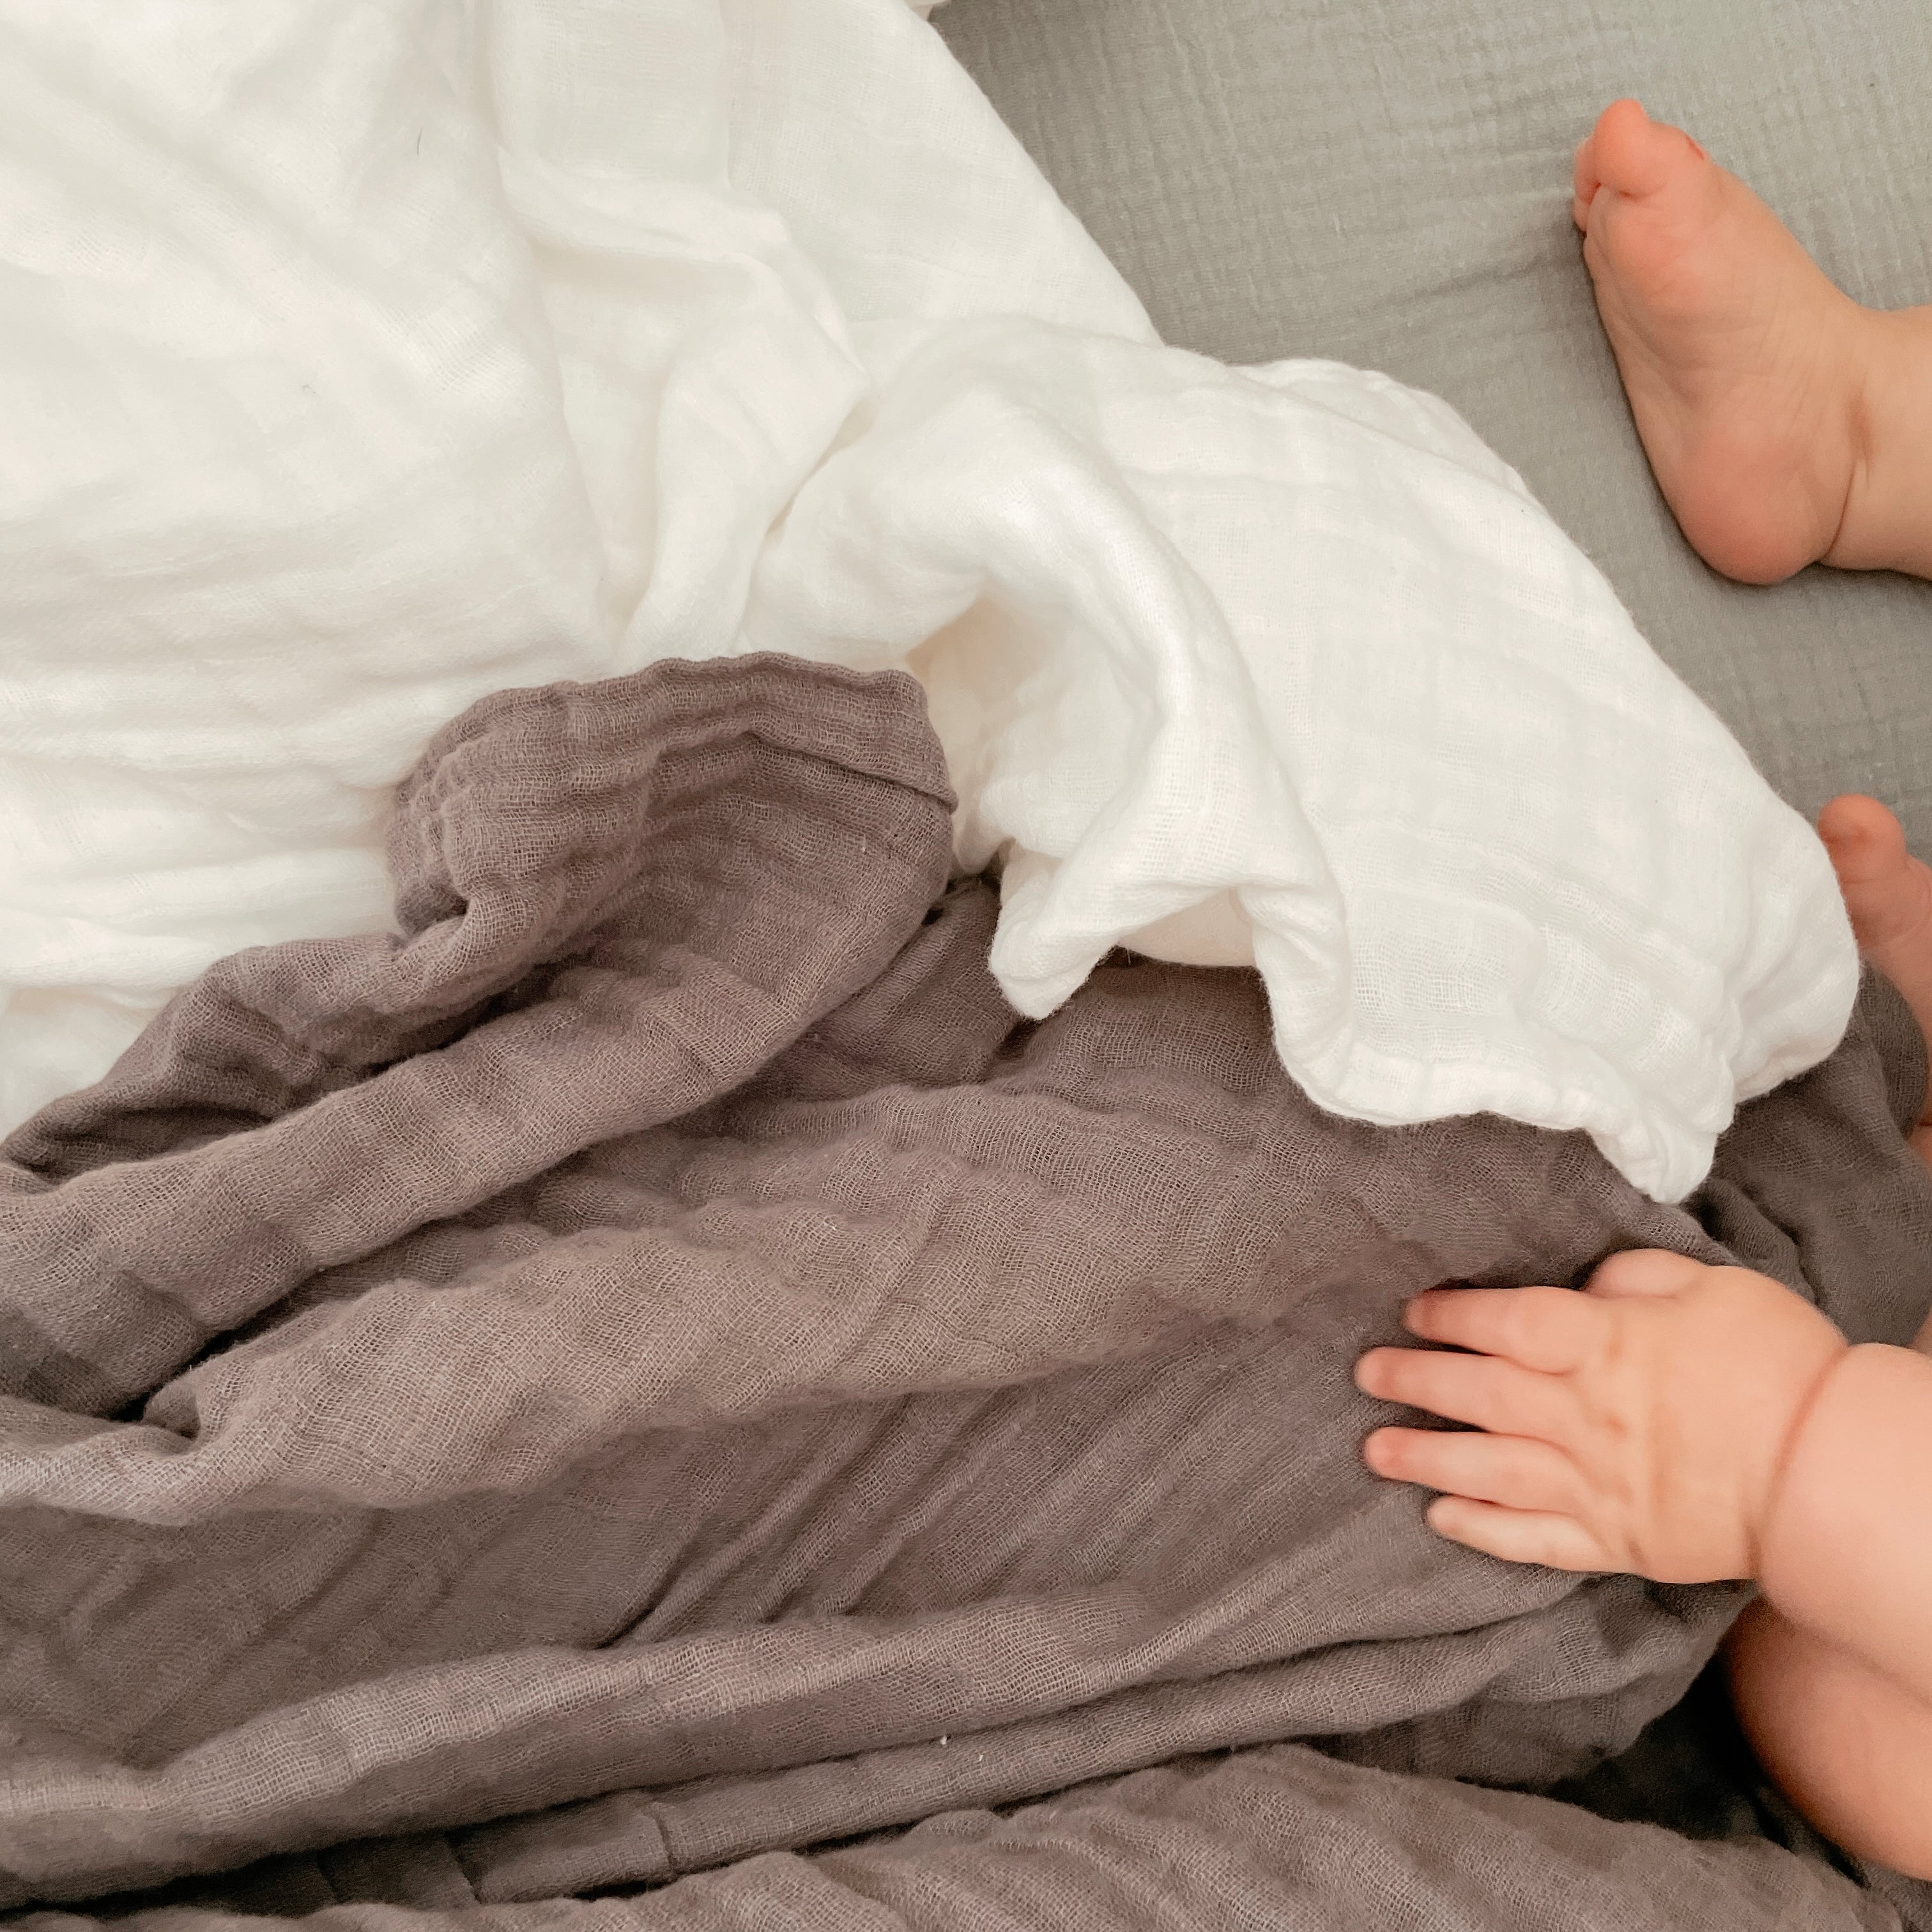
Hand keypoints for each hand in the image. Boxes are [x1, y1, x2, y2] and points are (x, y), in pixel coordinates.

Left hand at [1354, 1251, 1847, 1582]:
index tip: (1414, 1310)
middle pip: (1478, 1392)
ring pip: (1486, 1468)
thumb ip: (1635, 1277)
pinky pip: (1531, 1539)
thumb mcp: (1709, 1286)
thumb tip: (1586, 1282)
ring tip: (1374, 1448)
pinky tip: (1440, 1517)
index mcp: (1604, 1344)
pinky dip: (1479, 1530)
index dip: (1451, 1315)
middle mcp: (1582, 1415)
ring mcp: (1593, 1484)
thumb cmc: (1779, 1365)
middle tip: (1366, 1372)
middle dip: (1414, 1379)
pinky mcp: (1614, 1541)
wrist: (1834, 1475)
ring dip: (1423, 1456)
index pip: (1504, 1323)